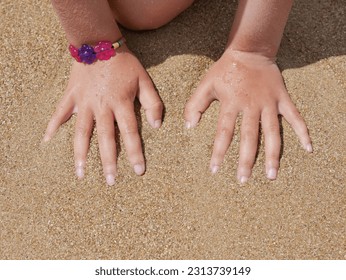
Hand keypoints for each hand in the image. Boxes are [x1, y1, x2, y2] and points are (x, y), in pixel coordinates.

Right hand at [43, 47, 162, 184]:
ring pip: (82, 133)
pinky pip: (60, 113)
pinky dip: (53, 126)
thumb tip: (156, 126)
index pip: (131, 134)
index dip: (136, 154)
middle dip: (108, 162)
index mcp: (121, 104)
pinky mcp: (71, 96)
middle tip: (109, 182)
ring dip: (81, 154)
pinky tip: (47, 141)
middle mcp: (102, 107)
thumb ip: (152, 103)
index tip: (138, 171)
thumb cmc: (124, 63)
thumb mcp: (144, 80)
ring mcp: (84, 103)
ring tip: (80, 174)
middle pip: (106, 140)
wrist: (100, 42)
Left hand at [184, 49, 311, 182]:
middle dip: (246, 160)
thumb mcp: (206, 84)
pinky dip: (302, 131)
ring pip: (272, 133)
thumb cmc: (225, 70)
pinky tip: (308, 148)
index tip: (214, 170)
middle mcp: (251, 105)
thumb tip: (188, 126)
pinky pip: (295, 117)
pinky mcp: (282, 98)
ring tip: (272, 175)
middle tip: (243, 180)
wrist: (249, 51)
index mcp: (232, 103)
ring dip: (272, 155)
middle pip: (249, 137)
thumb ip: (195, 104)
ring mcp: (269, 103)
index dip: (218, 152)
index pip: (224, 132)